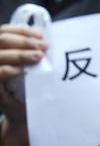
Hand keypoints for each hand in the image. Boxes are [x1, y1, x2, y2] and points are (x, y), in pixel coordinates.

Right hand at [0, 24, 46, 145]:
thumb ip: (34, 53)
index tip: (41, 35)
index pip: (5, 31)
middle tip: (44, 47)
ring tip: (38, 57)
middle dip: (25, 41)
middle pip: (2, 40)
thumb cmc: (30, 88)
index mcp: (1, 50)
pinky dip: (10, 70)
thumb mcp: (32, 67)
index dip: (22, 31)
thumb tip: (49, 40)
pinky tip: (23, 71)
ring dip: (20, 54)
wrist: (23, 114)